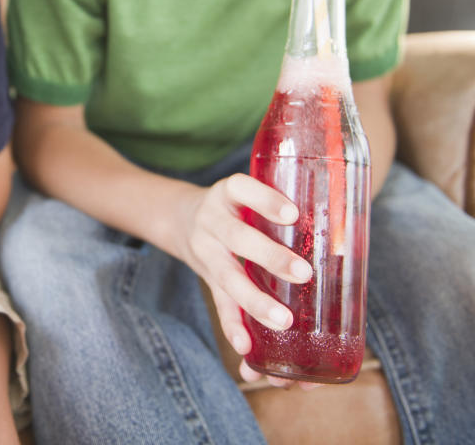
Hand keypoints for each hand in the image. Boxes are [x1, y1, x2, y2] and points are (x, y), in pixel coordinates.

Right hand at [175, 173, 317, 387]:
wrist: (182, 219)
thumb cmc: (237, 207)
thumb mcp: (249, 194)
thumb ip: (285, 205)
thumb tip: (353, 214)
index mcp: (227, 193)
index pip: (242, 188)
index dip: (265, 200)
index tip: (293, 214)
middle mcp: (211, 219)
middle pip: (237, 237)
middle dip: (269, 256)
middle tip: (304, 273)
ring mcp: (205, 249)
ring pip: (227, 276)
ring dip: (254, 299)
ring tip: (283, 320)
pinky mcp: (206, 278)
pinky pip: (219, 303)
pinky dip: (232, 325)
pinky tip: (245, 346)